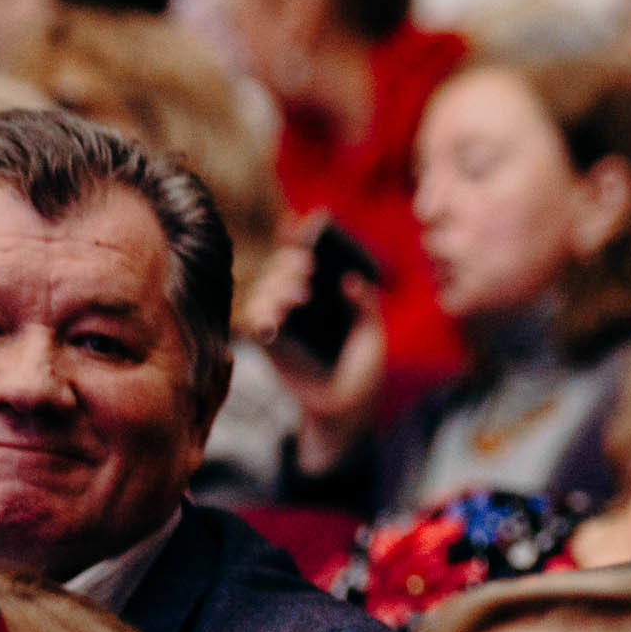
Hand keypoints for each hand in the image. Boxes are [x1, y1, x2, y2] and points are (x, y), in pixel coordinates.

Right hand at [239, 242, 388, 472]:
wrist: (349, 409)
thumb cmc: (362, 368)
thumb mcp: (373, 334)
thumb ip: (367, 305)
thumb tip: (351, 279)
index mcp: (324, 290)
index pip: (308, 255)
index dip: (303, 236)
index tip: (310, 223)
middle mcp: (298, 299)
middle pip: (283, 267)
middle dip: (292, 262)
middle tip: (309, 266)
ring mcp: (281, 319)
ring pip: (266, 289)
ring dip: (279, 287)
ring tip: (302, 296)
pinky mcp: (269, 343)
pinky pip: (257, 321)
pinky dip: (264, 314)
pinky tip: (278, 316)